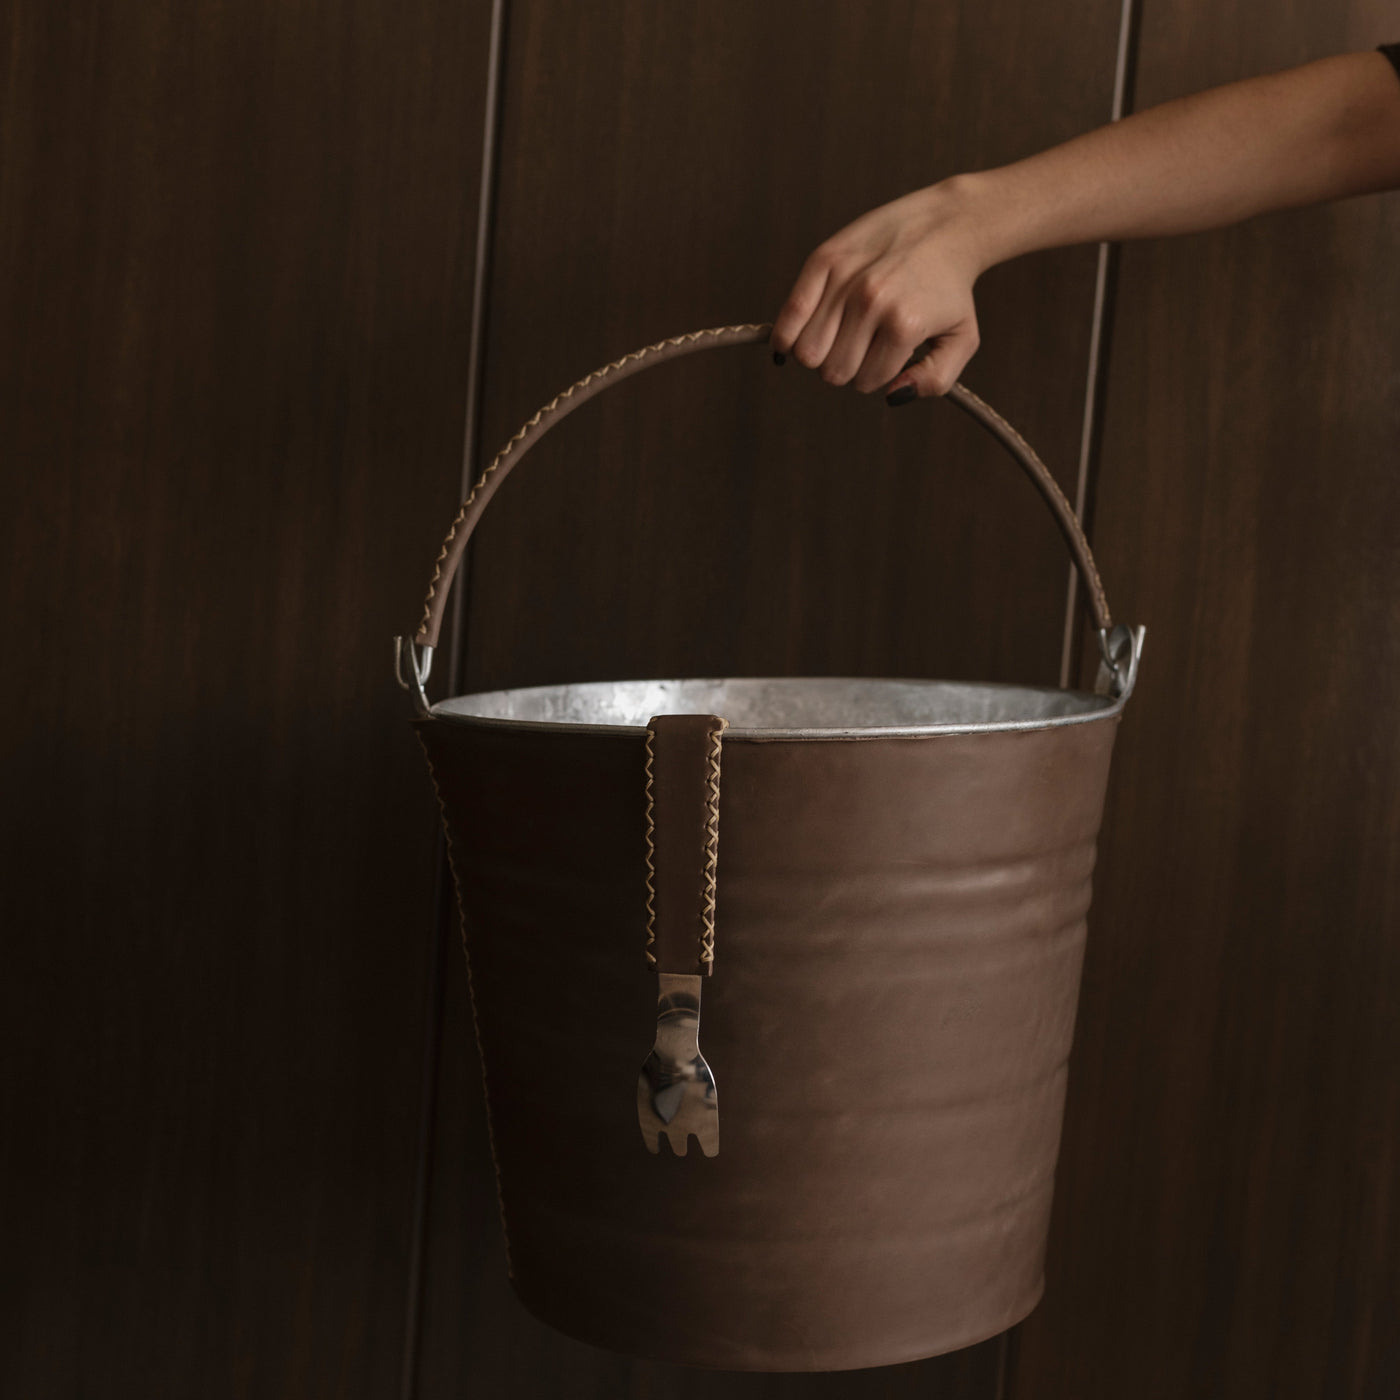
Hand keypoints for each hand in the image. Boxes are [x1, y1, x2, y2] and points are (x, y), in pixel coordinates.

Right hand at [770, 179, 989, 401]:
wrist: (946, 225)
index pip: (865, 382)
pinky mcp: (824, 259)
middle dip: (847, 366)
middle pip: (832, 371)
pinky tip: (796, 338)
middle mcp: (871, 302)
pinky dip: (787, 336)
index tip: (889, 353)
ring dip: (821, 351)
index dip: (876, 374)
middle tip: (865, 344)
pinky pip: (789, 315)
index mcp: (904, 326)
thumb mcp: (962, 341)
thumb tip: (892, 396)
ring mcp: (845, 279)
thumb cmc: (950, 289)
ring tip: (841, 334)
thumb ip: (934, 380)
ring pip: (807, 351)